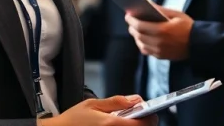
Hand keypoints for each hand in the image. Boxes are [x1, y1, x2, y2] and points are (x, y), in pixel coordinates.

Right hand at [42, 96, 156, 125]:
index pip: (143, 124)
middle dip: (144, 123)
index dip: (150, 117)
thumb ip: (116, 102)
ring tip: (126, 121)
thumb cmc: (73, 119)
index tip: (150, 112)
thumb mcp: (92, 104)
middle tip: (138, 116)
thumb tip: (136, 99)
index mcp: (111, 124)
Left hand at [127, 7, 193, 60]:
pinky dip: (141, 44)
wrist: (199, 43)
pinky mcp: (161, 56)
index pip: (140, 26)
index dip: (131, 20)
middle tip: (130, 21)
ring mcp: (159, 51)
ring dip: (136, 36)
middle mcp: (159, 42)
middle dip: (132, 27)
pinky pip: (146, 51)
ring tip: (135, 29)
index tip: (127, 15)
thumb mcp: (176, 14)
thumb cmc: (188, 26)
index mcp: (162, 30)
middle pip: (138, 35)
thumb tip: (147, 4)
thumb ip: (161, 10)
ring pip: (140, 44)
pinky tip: (142, 38)